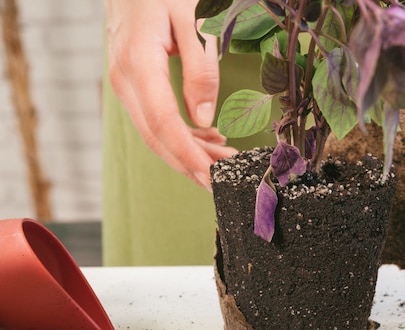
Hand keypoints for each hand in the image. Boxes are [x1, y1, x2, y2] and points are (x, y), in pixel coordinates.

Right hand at [105, 0, 236, 188]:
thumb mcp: (192, 21)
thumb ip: (199, 70)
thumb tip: (202, 118)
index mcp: (139, 64)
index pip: (163, 124)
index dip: (188, 155)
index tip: (211, 177)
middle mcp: (125, 80)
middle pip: (157, 136)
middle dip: (191, 163)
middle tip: (223, 179)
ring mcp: (126, 83)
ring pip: (156, 132)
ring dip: (190, 152)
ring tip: (225, 159)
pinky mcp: (134, 83)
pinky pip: (156, 118)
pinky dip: (183, 135)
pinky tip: (209, 138)